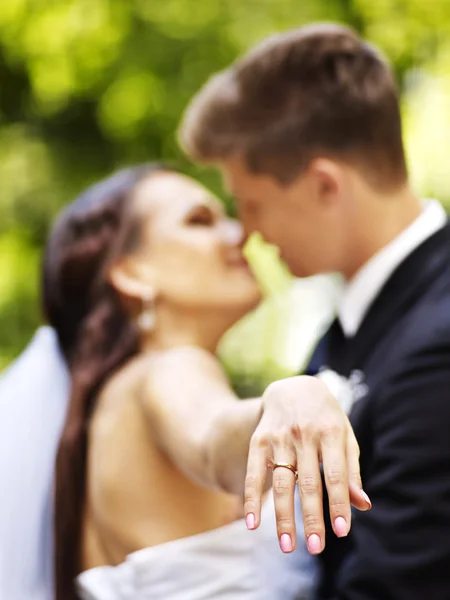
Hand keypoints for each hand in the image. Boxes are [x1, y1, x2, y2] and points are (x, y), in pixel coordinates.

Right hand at [243, 375, 370, 553]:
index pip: (336, 474)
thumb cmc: (326, 418)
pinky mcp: (259, 440)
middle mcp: (305, 434)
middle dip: (311, 517)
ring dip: (283, 516)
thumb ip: (351, 469)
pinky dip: (252, 498)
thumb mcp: (344, 436)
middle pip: (309, 483)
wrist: (293, 387)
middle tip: (315, 547)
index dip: (339, 503)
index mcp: (331, 432)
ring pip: (282, 482)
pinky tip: (252, 523)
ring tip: (287, 546)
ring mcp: (280, 437)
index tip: (342, 531)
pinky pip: (254, 473)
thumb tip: (363, 505)